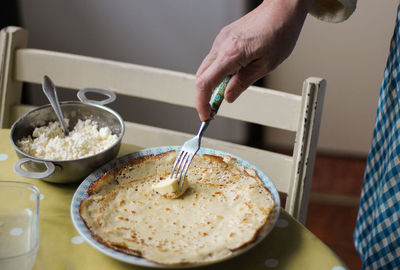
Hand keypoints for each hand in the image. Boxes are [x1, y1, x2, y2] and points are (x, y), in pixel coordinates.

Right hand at [195, 0, 313, 120]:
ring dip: (210, 84)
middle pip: (201, 77)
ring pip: (206, 68)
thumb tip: (228, 97)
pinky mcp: (224, 38)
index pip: (205, 83)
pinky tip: (230, 77)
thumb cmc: (279, 33)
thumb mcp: (265, 66)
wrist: (281, 9)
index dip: (202, 102)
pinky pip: (214, 59)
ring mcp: (220, 40)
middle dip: (204, 96)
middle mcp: (221, 45)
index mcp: (231, 54)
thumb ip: (242, 83)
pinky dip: (216, 72)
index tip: (205, 114)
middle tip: (214, 109)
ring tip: (225, 93)